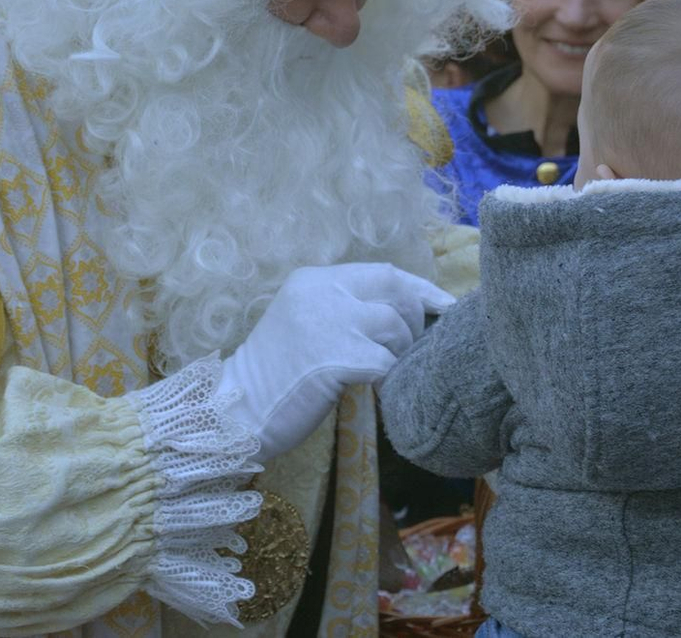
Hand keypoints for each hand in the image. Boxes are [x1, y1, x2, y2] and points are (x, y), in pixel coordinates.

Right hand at [218, 263, 453, 461]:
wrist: (236, 409)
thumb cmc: (273, 375)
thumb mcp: (304, 322)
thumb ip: (344, 308)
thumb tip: (402, 313)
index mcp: (314, 279)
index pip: (382, 272)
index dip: (420, 288)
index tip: (444, 305)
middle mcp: (322, 291)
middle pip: (395, 290)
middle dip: (416, 318)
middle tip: (413, 346)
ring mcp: (331, 322)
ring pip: (395, 326)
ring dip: (400, 352)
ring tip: (384, 370)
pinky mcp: (339, 358)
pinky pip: (386, 363)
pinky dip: (388, 378)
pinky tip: (377, 389)